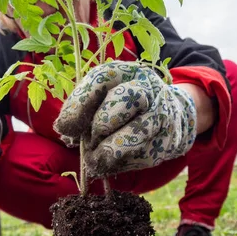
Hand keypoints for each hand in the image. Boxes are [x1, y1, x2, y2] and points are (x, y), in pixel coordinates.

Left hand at [54, 61, 196, 176]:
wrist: (172, 114)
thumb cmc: (125, 104)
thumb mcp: (104, 95)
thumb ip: (83, 107)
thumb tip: (65, 130)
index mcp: (127, 72)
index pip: (101, 79)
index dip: (79, 104)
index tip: (64, 127)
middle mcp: (148, 89)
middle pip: (118, 106)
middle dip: (98, 128)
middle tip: (89, 139)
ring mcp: (161, 116)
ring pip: (130, 137)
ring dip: (106, 152)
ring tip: (94, 159)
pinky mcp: (167, 142)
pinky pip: (138, 157)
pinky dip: (120, 164)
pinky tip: (114, 160)